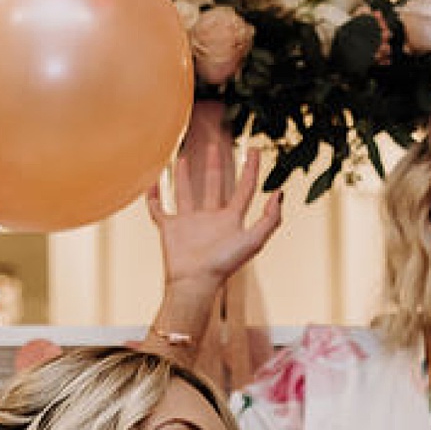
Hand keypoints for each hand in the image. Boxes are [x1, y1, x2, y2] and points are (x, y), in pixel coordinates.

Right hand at [146, 104, 282, 294]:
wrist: (194, 283)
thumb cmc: (224, 265)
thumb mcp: (253, 240)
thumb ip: (270, 219)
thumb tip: (279, 193)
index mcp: (231, 219)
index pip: (244, 188)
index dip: (251, 169)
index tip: (253, 149)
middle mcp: (210, 218)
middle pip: (214, 185)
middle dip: (215, 166)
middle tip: (215, 146)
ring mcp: (189, 223)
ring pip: (185, 193)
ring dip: (183, 176)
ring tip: (182, 157)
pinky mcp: (169, 228)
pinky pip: (159, 209)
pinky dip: (153, 196)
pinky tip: (151, 182)